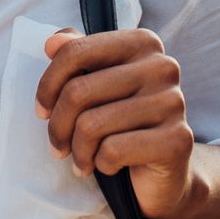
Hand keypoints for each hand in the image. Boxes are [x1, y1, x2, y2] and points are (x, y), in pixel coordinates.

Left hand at [36, 27, 193, 218]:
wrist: (164, 176)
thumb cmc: (123, 125)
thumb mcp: (97, 85)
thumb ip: (77, 57)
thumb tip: (52, 42)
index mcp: (142, 43)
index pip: (76, 51)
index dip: (48, 85)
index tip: (42, 111)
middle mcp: (162, 66)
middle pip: (78, 91)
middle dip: (58, 126)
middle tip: (57, 146)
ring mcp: (172, 102)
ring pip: (91, 125)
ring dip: (78, 151)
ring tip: (81, 160)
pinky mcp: (177, 139)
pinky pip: (113, 150)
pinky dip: (100, 164)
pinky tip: (108, 166)